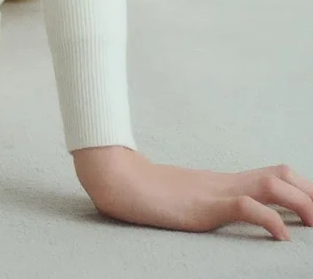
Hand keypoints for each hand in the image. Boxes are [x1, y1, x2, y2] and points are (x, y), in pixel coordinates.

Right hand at [72, 146, 312, 239]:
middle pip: (281, 174)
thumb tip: (229, 213)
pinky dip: (269, 220)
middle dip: (309, 194)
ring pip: (271, 185)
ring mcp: (216, 192)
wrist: (119, 181)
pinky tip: (280, 238)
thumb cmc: (147, 194)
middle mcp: (226, 182)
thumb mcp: (189, 200)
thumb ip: (210, 203)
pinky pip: (245, 207)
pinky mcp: (205, 206)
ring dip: (300, 204)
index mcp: (225, 182)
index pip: (275, 175)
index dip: (303, 189)